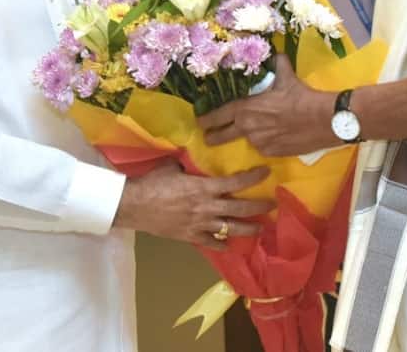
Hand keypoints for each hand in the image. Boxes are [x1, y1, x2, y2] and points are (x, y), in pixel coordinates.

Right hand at [113, 162, 273, 249]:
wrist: (134, 206)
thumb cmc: (152, 183)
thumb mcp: (172, 167)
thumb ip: (188, 165)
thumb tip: (193, 160)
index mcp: (203, 187)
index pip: (235, 182)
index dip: (253, 177)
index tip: (266, 172)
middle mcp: (207, 207)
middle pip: (240, 209)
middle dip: (259, 207)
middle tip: (272, 205)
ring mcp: (200, 224)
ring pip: (231, 229)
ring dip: (248, 229)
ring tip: (260, 229)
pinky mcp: (190, 237)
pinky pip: (211, 243)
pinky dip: (222, 244)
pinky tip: (228, 245)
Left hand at [196, 54, 337, 155]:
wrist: (322, 119)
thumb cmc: (300, 96)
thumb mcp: (285, 76)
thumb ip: (276, 65)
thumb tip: (275, 54)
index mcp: (244, 109)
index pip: (217, 116)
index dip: (206, 119)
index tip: (199, 121)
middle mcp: (247, 128)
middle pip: (221, 136)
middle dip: (212, 136)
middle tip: (207, 137)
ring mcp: (258, 143)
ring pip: (247, 139)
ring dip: (247, 135)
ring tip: (258, 129)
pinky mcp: (271, 153)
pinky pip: (263, 147)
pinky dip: (264, 141)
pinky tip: (274, 134)